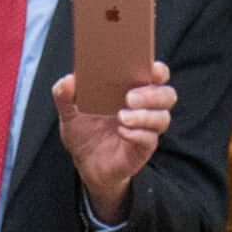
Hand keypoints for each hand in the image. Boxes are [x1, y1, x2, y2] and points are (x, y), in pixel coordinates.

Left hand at [54, 60, 172, 222]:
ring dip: (144, 115)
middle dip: (151, 94)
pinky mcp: (142, 149)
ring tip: (121, 116)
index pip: (158, 75)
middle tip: (129, 97)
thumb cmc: (85, 130)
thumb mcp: (69, 110)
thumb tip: (68, 81)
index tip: (150, 68)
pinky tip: (122, 132)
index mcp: (133, 89)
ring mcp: (146, 129)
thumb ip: (64, 94)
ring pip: (162, 118)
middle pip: (167, 95)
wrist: (84, 163)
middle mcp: (145, 107)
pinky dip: (137, 134)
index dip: (158, 71)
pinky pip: (149, 140)